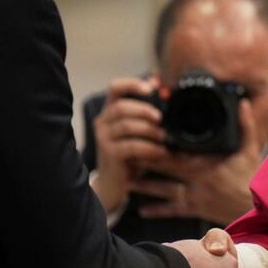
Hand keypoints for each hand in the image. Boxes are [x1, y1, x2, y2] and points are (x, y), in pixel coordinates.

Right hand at [90, 77, 167, 212]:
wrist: (113, 184)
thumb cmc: (129, 154)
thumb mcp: (139, 131)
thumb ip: (147, 112)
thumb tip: (161, 87)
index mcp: (110, 111)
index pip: (115, 88)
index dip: (132, 83)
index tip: (151, 87)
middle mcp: (103, 122)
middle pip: (121, 107)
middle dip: (144, 110)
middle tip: (161, 118)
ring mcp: (103, 138)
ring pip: (126, 126)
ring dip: (149, 130)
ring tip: (165, 137)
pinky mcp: (109, 154)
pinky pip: (131, 146)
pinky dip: (149, 148)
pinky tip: (161, 151)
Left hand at [132, 99, 263, 225]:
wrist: (254, 207)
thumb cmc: (251, 176)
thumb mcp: (250, 149)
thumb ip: (245, 125)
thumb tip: (242, 102)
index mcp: (207, 162)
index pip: (179, 152)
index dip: (160, 145)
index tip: (144, 136)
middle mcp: (197, 179)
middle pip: (166, 168)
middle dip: (146, 161)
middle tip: (127, 154)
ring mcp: (195, 196)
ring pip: (165, 190)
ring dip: (145, 186)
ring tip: (127, 180)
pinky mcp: (196, 209)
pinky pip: (174, 211)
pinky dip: (158, 210)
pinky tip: (142, 210)